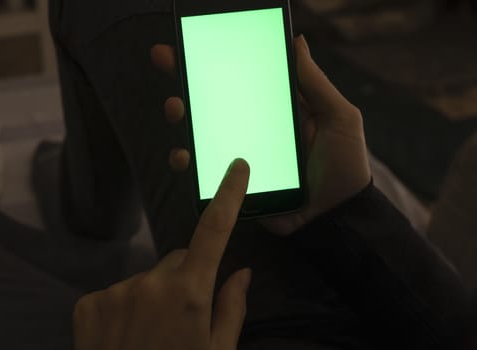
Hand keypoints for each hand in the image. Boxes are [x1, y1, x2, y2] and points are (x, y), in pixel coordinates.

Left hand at [73, 160, 251, 349]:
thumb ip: (232, 309)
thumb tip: (243, 272)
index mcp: (189, 295)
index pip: (214, 232)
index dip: (228, 196)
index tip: (236, 166)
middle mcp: (150, 284)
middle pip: (179, 260)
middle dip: (187, 278)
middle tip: (185, 319)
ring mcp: (116, 291)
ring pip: (147, 279)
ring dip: (153, 296)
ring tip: (150, 336)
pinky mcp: (88, 303)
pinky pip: (117, 293)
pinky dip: (124, 308)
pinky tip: (124, 339)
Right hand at [152, 35, 370, 234]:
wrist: (339, 217)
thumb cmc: (344, 165)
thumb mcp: (339, 117)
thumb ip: (316, 84)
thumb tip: (296, 41)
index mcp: (273, 108)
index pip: (239, 79)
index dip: (215, 60)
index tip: (191, 42)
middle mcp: (250, 129)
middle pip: (211, 101)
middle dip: (185, 77)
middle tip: (167, 61)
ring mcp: (238, 157)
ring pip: (199, 133)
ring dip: (179, 116)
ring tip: (176, 108)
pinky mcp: (232, 184)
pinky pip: (202, 171)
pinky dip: (187, 161)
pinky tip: (184, 155)